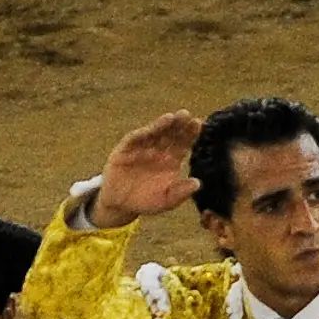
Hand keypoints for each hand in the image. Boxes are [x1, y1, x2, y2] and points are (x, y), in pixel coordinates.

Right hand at [89, 111, 203, 227]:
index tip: (199, 124)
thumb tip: (197, 184)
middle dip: (179, 124)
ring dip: (162, 124)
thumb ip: (180, 193)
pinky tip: (150, 128)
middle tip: (186, 114)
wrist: (120, 204)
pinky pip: (135, 138)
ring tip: (172, 117)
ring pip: (155, 132)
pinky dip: (143, 133)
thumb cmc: (146, 201)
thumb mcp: (165, 201)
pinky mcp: (126, 149)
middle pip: (171, 134)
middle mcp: (159, 150)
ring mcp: (143, 147)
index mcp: (172, 160)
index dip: (191, 134)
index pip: (184, 143)